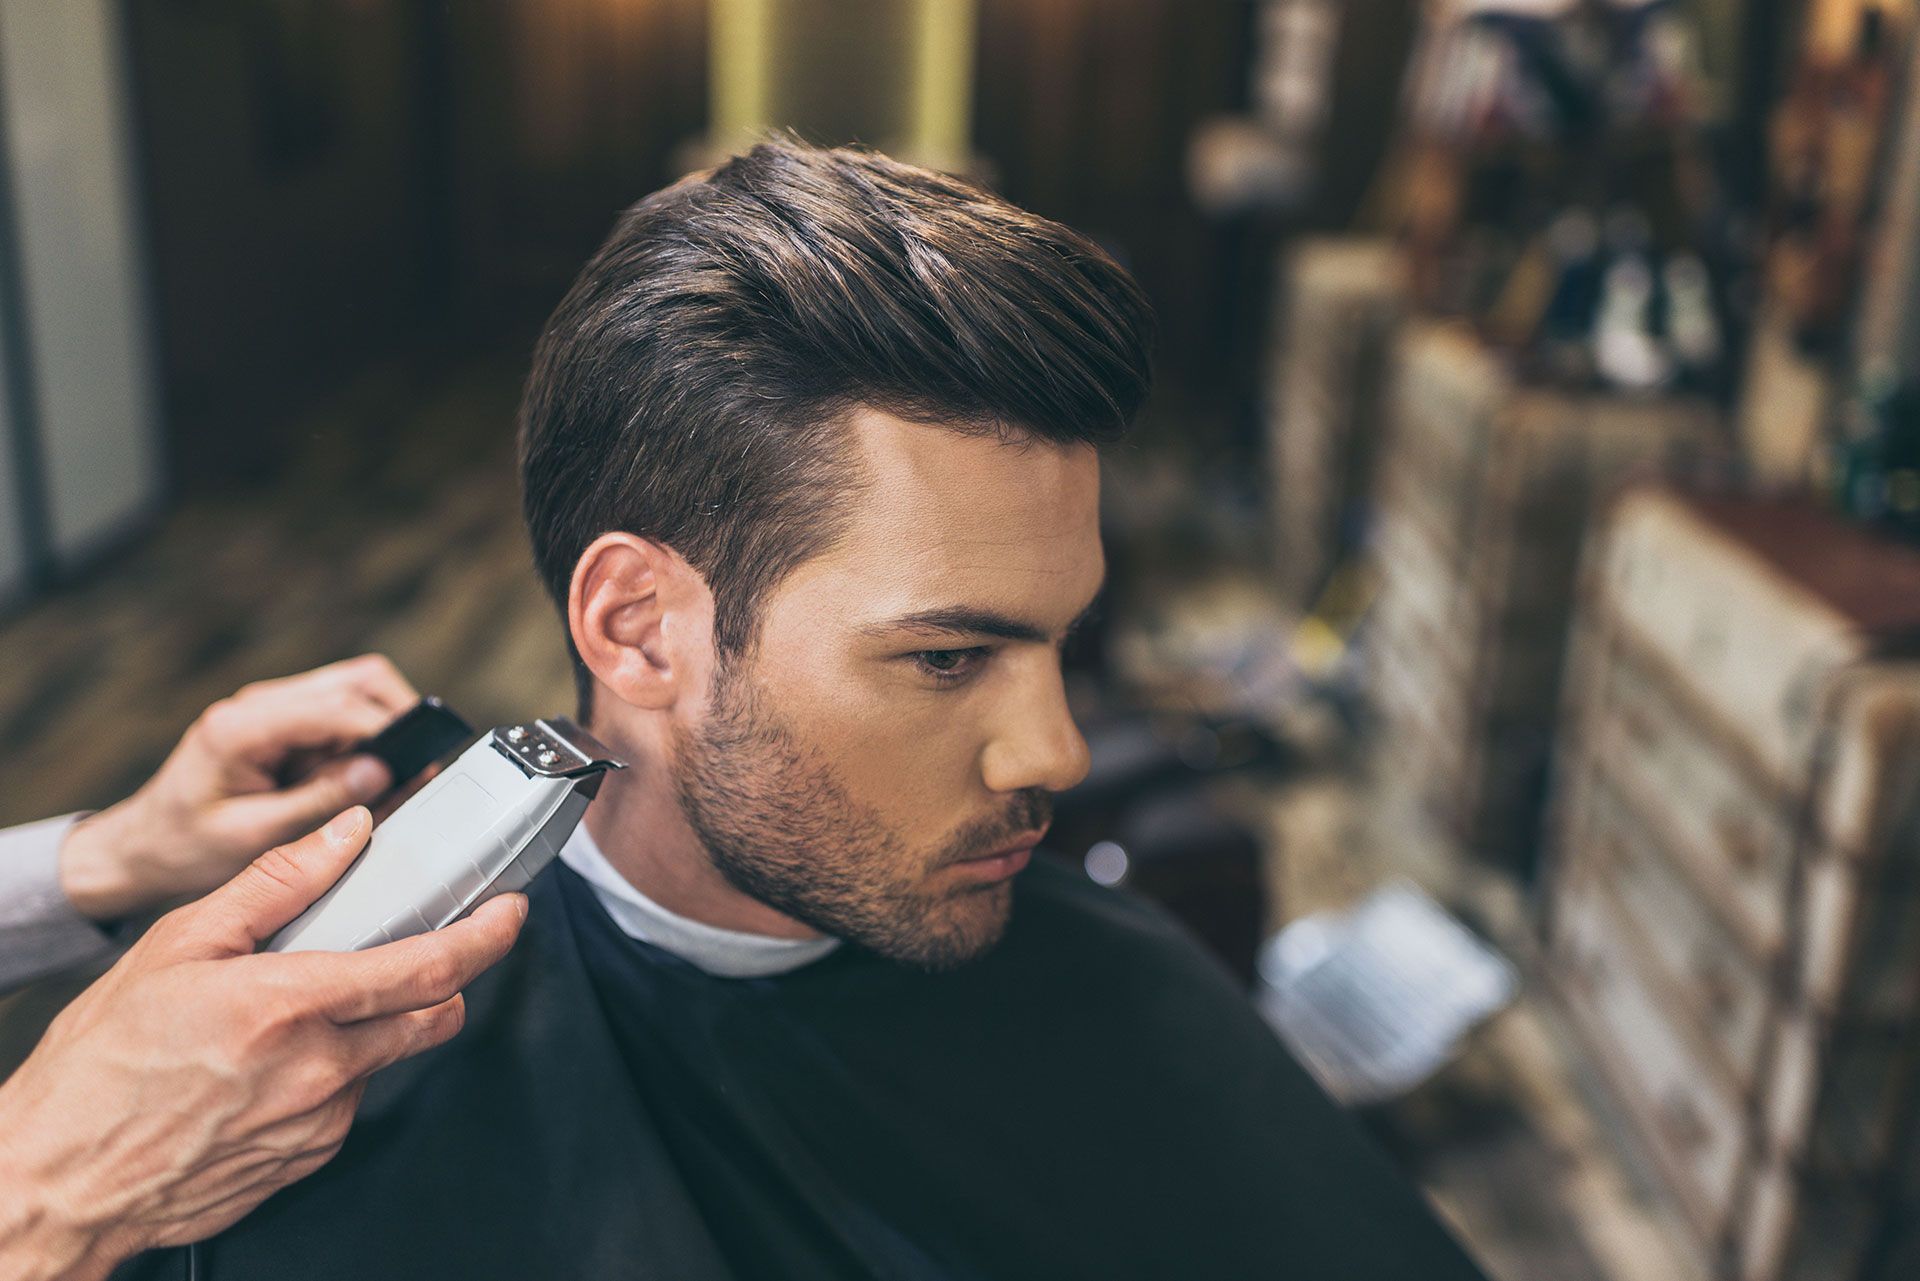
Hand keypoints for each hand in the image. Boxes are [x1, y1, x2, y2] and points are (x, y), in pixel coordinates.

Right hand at [0, 807, 527, 1280]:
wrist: (59, 1179)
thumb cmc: (102, 1063)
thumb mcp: (180, 944)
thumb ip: (278, 882)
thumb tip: (348, 833)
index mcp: (293, 1006)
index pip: (430, 967)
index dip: (488, 936)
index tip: (512, 910)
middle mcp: (320, 1070)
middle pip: (434, 1016)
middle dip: (445, 978)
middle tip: (416, 948)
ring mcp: (319, 1122)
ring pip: (388, 1057)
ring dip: (370, 1027)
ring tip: (292, 1013)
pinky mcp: (308, 1158)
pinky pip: (348, 1099)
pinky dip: (332, 1070)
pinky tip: (269, 1063)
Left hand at [58, 655, 419, 920]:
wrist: (139, 849)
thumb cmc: (183, 848)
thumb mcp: (253, 838)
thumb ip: (319, 802)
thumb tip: (382, 773)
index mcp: (242, 728)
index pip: (338, 708)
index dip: (389, 735)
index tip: (421, 769)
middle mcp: (258, 704)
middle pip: (357, 681)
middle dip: (398, 720)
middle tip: (418, 770)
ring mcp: (270, 708)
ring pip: (355, 690)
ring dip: (383, 728)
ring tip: (392, 778)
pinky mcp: (281, 722)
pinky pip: (339, 714)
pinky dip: (363, 740)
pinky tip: (361, 780)